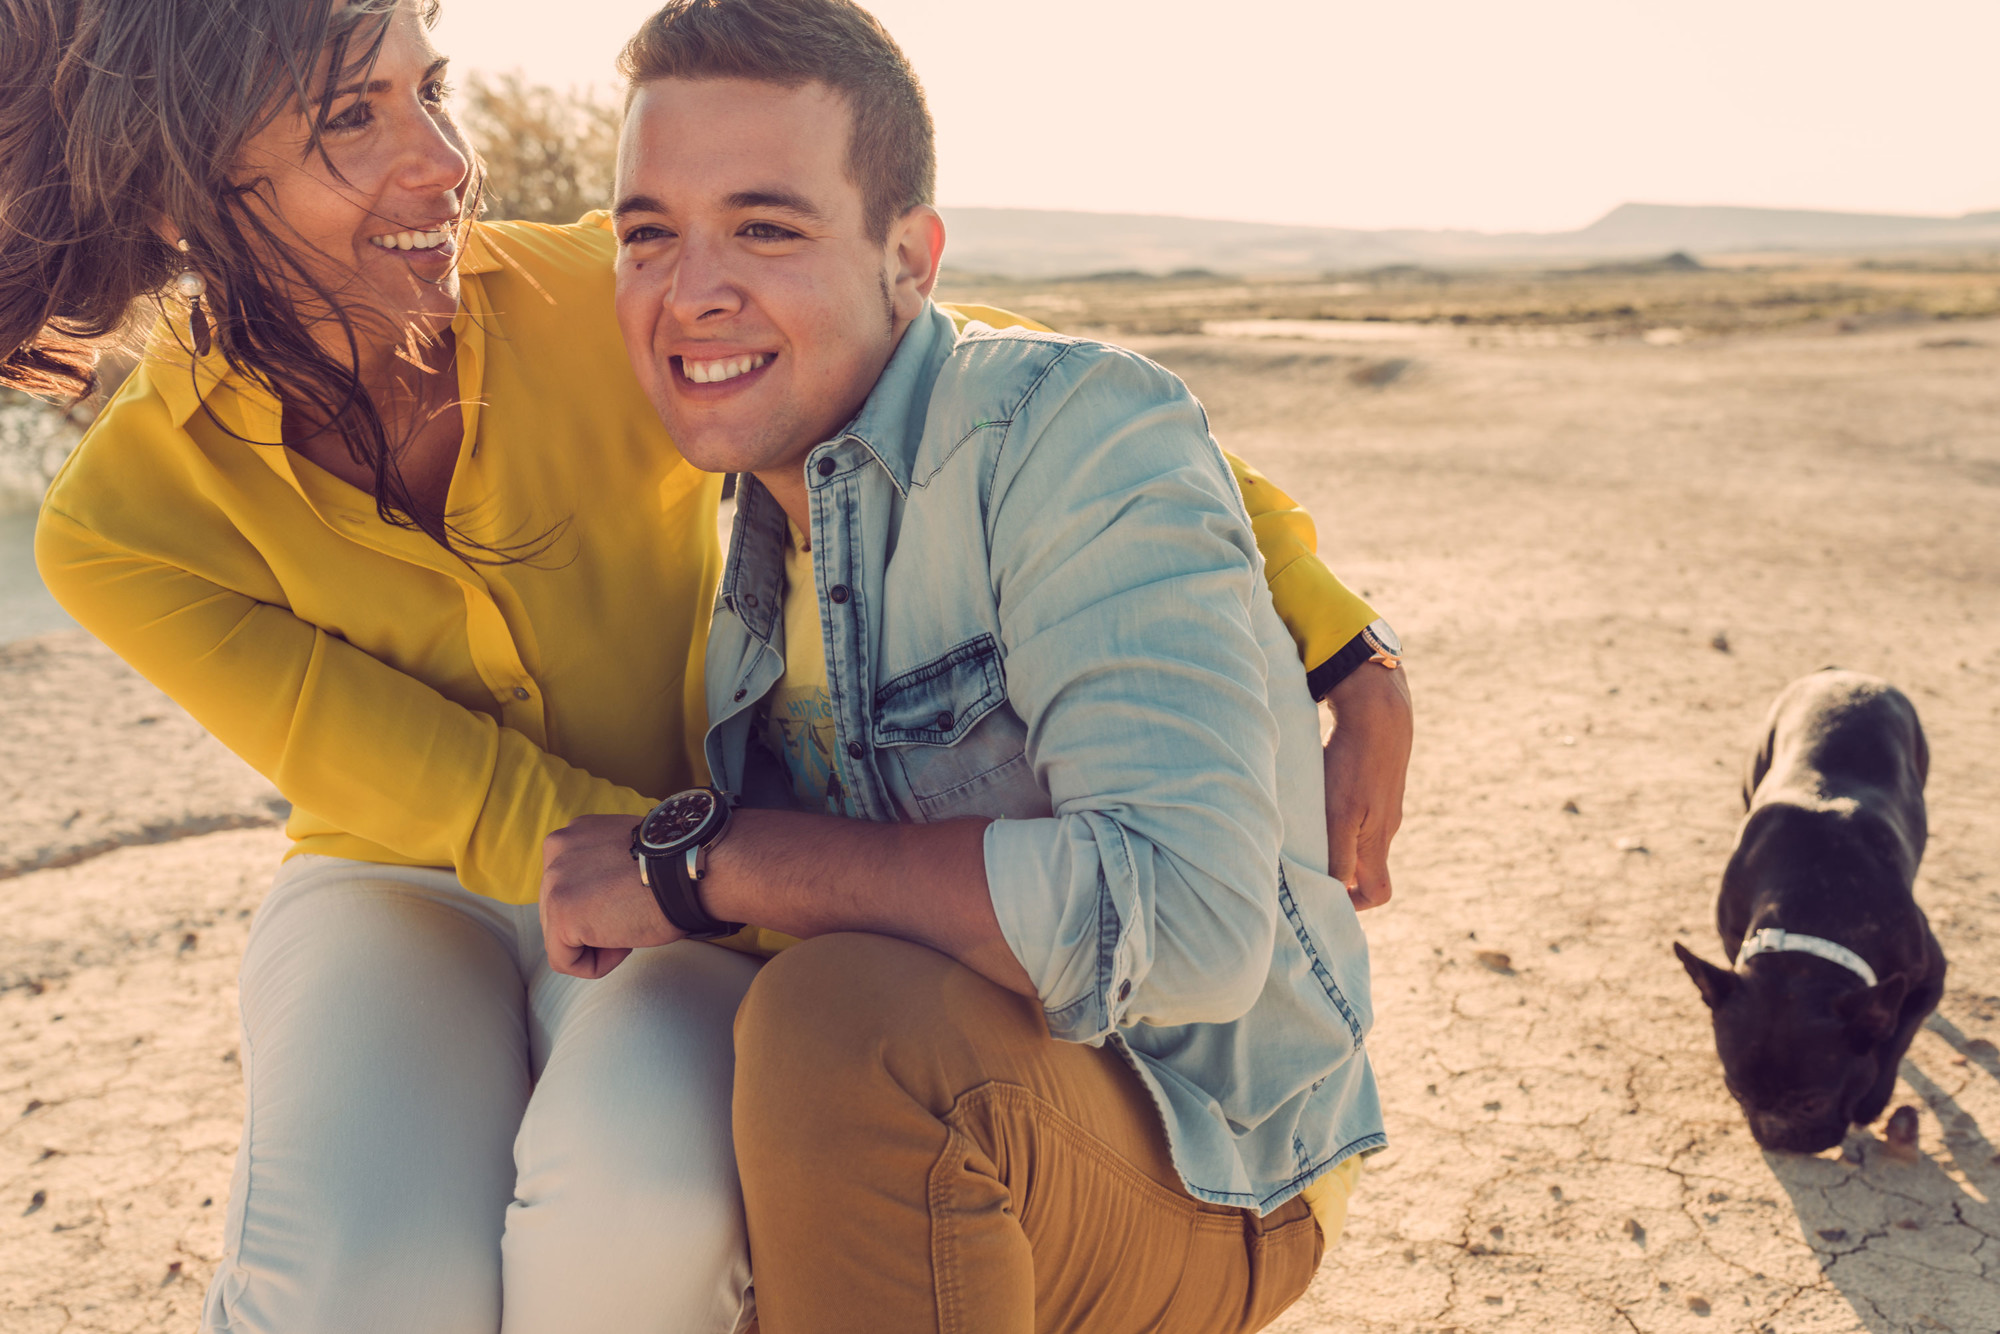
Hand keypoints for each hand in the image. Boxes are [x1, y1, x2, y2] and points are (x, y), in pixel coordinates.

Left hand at [540, 814, 682, 977]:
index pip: (569, 887)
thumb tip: (596, 898)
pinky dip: (597, 964)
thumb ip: (600, 866)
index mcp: (573, 835)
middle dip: (597, 924)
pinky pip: (565, 961)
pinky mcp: (560, 914)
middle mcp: (556, 850)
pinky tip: (625, 942)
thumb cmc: (674, 866)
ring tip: (633, 922)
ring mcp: (553, 882)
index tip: (633, 896)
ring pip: (562, 938)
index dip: (603, 905)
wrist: (690, 869)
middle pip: (560, 912)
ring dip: (600, 942)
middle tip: (636, 911)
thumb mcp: (625, 854)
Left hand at [1322, 662, 1412, 910]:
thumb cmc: (1355, 763)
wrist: (1378, 709)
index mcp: (1379, 841)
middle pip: (1365, 864)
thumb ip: (1338, 857)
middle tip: (1306, 863)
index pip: (1379, 892)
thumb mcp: (1341, 817)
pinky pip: (1356, 807)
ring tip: (1303, 828)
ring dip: (1334, 839)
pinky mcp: (1375, 778)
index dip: (1355, 903)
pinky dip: (1337, 811)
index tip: (1325, 896)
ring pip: (1358, 834)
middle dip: (1339, 870)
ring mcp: (1383, 801)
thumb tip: (1333, 890)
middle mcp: (1385, 825)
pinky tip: (1314, 795)